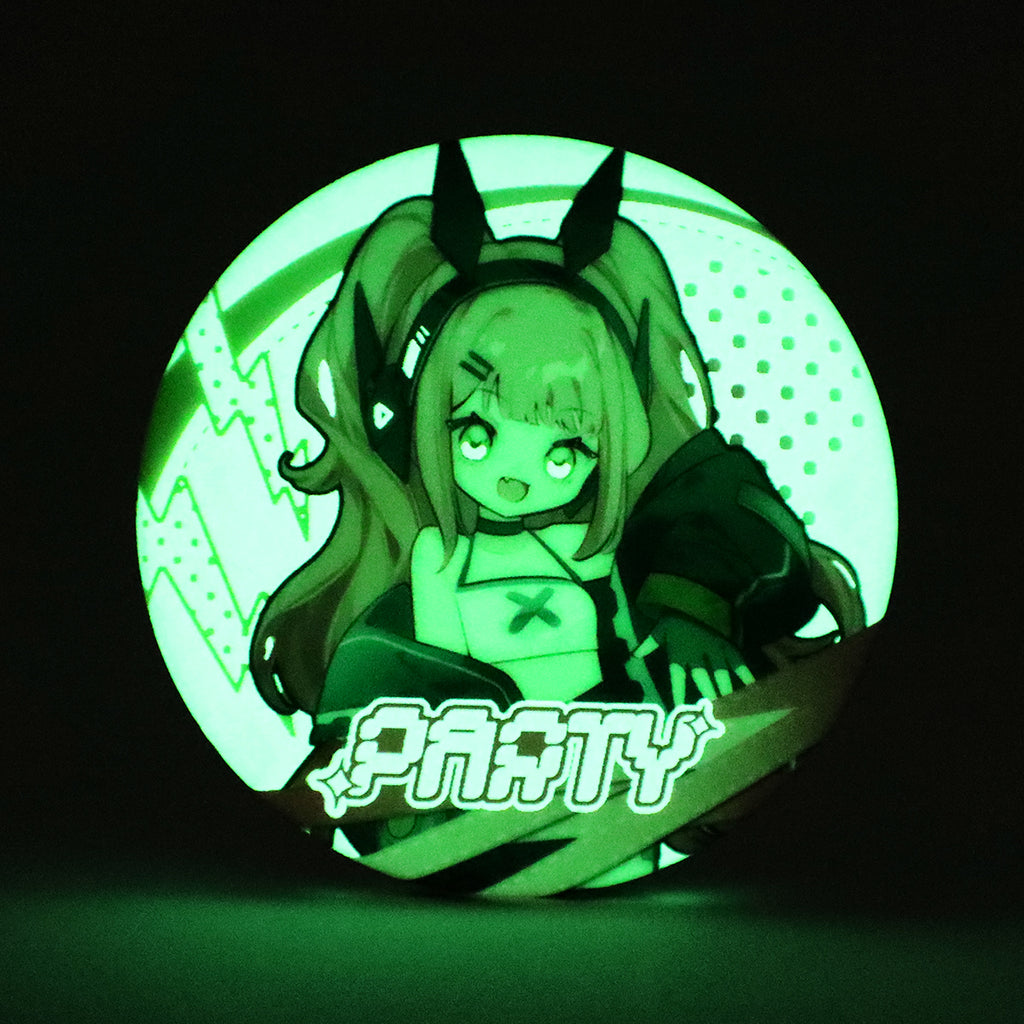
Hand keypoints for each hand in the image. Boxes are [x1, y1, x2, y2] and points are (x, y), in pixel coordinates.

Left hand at [634, 614, 754, 704]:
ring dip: (724, 688)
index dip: (677, 693)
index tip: (678, 709)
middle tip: (713, 710)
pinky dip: (744, 671)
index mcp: (679, 654)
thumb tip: (633, 655)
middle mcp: (697, 655)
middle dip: (707, 694)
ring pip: (720, 673)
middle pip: (702, 679)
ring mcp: (713, 650)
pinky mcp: (726, 644)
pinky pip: (736, 660)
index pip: (677, 678)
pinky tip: (751, 684)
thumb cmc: (676, 617)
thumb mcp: (660, 629)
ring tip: (730, 703)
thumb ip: (648, 644)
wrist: (694, 598)